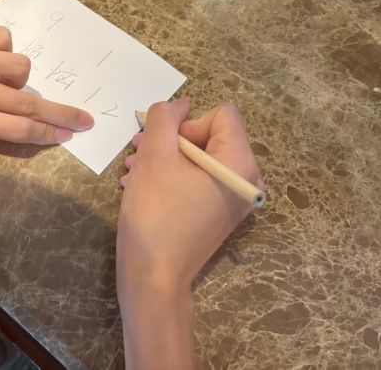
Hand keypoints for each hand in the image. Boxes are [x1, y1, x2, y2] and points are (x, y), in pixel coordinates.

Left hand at [0, 11, 93, 186]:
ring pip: (20, 66)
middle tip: (86, 118)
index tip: (72, 135)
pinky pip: (1, 37)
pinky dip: (5, 50)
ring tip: (9, 89)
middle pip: (31, 100)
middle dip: (62, 113)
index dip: (49, 134)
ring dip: (23, 81)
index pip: (20, 128)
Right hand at [117, 99, 258, 296]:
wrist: (153, 276)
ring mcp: (234, 199)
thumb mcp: (155, 155)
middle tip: (137, 151)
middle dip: (171, 140)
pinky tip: (142, 184)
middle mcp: (247, 179)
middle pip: (210, 135)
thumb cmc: (155, 213)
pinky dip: (172, 177)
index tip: (162, 146)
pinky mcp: (219, 213)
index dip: (186, 123)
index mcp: (240, 163)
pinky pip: (198, 180)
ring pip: (200, 158)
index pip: (221, 115)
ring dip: (165, 158)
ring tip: (134, 168)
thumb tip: (181, 104)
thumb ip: (166, 118)